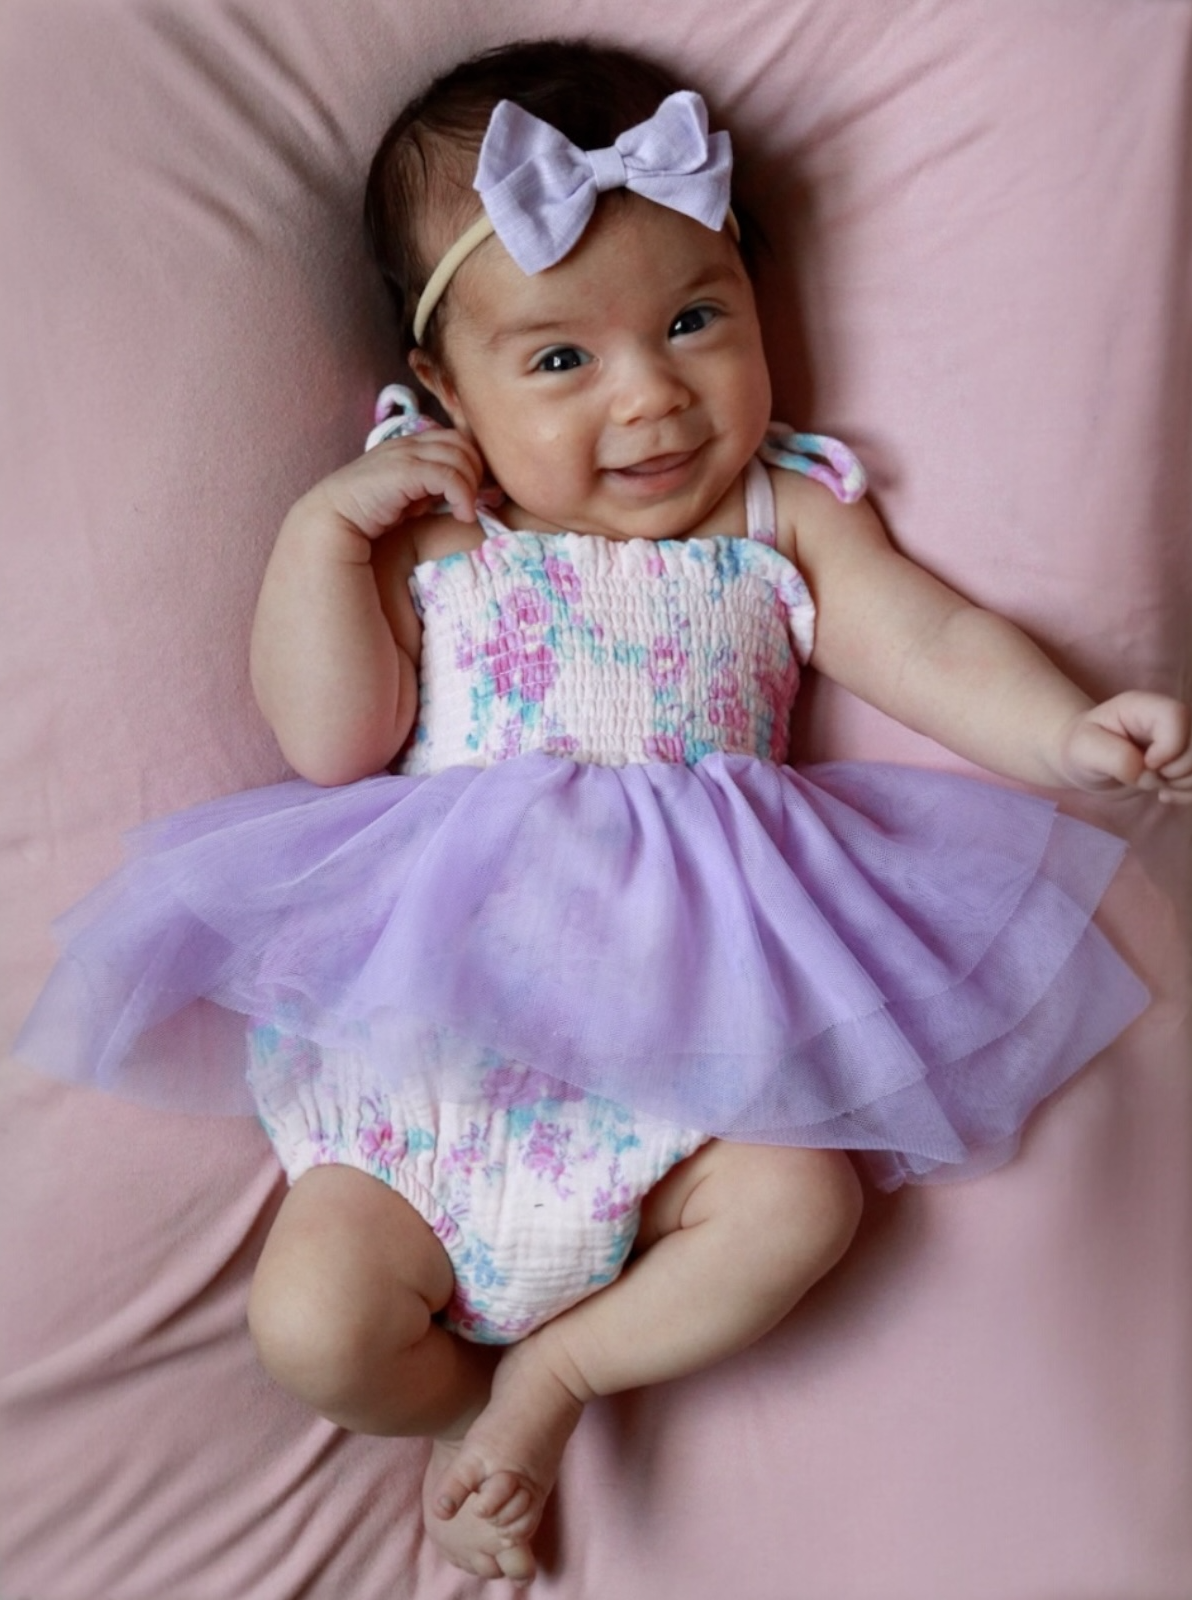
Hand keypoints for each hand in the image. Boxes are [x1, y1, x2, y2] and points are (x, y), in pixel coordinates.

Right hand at [303, 428, 485, 542]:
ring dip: (471, 486)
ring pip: (460, 456)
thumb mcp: (406, 499)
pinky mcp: (405, 470)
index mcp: (408, 446)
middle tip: (475, 502)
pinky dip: (463, 495)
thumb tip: (464, 502)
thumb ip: (430, 492)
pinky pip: (448, 475)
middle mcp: (408, 444)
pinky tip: (463, 516)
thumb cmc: (366, 516)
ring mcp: (405, 453)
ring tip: (466, 512)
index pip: (455, 440)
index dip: (472, 464)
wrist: (331, 520)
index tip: (474, 496)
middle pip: (462, 443)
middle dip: (476, 472)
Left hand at [1060, 692, 1191, 803]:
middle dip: (1178, 770)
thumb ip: (1115, 758)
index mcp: (1144, 707)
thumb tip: (1148, 773)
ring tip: (1157, 785)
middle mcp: (1169, 718)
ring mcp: (1182, 739)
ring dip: (1186, 783)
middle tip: (1148, 777)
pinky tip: (1165, 793)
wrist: (1084, 763)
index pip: (1178, 716)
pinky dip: (1189, 793)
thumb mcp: (1084, 751)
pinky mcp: (1185, 759)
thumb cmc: (1081, 750)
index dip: (1169, 747)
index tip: (1146, 765)